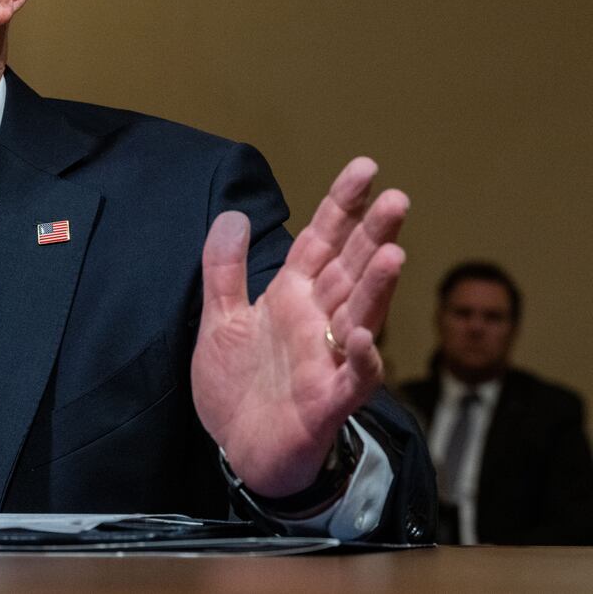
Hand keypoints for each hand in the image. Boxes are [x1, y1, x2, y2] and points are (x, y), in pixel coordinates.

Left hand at [191, 157, 407, 496]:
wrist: (239, 451)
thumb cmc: (238, 387)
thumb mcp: (220, 319)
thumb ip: (224, 269)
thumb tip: (233, 213)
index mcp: (292, 298)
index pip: (322, 242)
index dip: (342, 206)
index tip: (366, 168)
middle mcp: (317, 322)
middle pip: (350, 271)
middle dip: (373, 235)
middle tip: (399, 198)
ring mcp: (327, 360)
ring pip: (360, 316)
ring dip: (376, 288)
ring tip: (392, 253)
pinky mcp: (328, 400)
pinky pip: (351, 378)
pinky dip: (361, 357)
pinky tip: (363, 335)